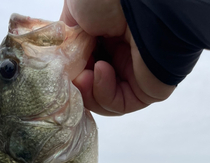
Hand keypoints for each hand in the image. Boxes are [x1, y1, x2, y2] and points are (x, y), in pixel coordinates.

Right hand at [60, 0, 174, 115]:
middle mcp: (124, 54)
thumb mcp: (75, 10)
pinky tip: (100, 71)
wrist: (139, 0)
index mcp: (109, 35)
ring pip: (105, 100)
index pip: (85, 65)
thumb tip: (63, 59)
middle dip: (77, 85)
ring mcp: (137, 73)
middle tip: (70, 75)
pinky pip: (120, 104)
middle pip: (93, 85)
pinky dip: (104, 94)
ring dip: (88, 92)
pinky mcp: (148, 90)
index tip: (60, 67)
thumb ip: (67, 37)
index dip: (71, 71)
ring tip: (83, 76)